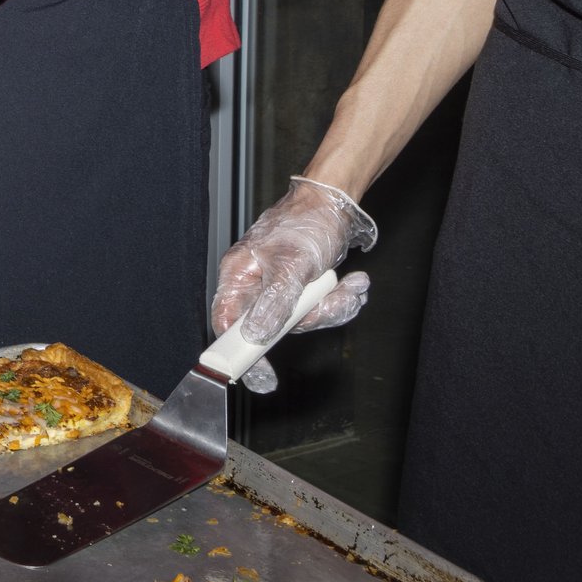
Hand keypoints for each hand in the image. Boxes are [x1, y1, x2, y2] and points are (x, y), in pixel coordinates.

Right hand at [211, 178, 375, 391]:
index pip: (228, 323)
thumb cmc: (305, 223)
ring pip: (304, 321)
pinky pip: (320, 310)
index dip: (240, 353)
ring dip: (335, 307)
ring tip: (352, 286)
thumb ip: (274, 302)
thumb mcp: (291, 265)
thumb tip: (255, 336)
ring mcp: (280, 290)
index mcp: (239, 277)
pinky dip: (341, 300)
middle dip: (314, 317)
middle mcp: (256, 286)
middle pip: (275, 328)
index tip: (263, 377)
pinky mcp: (303, 290)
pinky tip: (353, 283)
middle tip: (334, 303)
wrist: (334, 204)